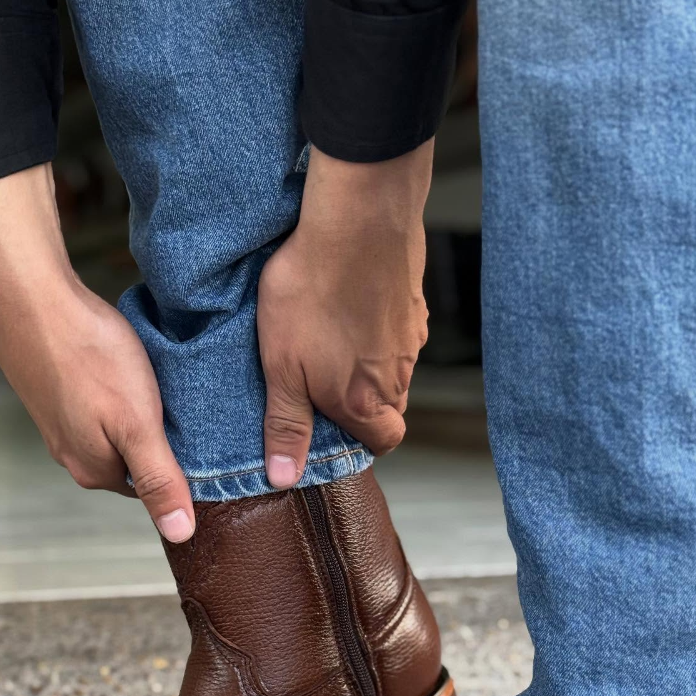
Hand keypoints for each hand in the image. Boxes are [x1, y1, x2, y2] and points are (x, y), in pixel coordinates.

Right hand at [0, 166, 194, 541]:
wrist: (31, 296)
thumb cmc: (88, 356)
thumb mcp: (137, 425)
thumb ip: (159, 479)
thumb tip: (180, 533)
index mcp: (95, 470)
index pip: (151, 487)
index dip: (179, 467)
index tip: (202, 442)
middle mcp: (72, 453)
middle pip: (133, 460)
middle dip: (159, 441)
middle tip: (183, 409)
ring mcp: (59, 421)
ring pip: (115, 430)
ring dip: (137, 414)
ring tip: (156, 386)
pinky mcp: (54, 390)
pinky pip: (97, 404)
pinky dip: (115, 391)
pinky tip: (123, 369)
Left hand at [258, 143, 432, 488]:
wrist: (357, 220)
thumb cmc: (313, 292)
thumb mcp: (282, 368)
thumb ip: (286, 423)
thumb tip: (285, 476)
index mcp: (365, 401)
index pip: (384, 441)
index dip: (363, 441)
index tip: (336, 428)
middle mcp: (397, 374)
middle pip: (390, 406)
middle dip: (363, 404)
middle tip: (323, 381)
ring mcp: (411, 336)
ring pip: (394, 367)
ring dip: (368, 363)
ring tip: (331, 336)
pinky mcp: (413, 299)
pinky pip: (398, 327)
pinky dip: (377, 325)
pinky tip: (350, 302)